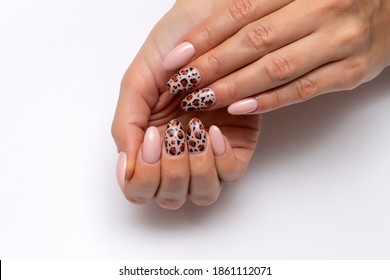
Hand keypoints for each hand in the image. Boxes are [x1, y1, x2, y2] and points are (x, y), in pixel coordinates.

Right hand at [112, 0, 260, 208]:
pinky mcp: (237, 145)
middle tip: (171, 133)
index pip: (139, 189)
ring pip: (202, 193)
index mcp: (149, 145)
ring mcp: (207, 153)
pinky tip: (214, 130)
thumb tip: (126, 165)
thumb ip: (126, 124)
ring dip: (195, 169)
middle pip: (169, 198)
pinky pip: (231, 173)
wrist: (208, 27)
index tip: (151, 141)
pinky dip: (221, 159)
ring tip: (194, 129)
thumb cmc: (171, 51)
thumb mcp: (137, 82)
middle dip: (169, 172)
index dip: (143, 178)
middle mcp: (177, 155)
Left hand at [162, 0, 389, 113]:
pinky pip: (302, 89)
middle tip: (183, 83)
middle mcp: (321, 9)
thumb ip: (258, 1)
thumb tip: (210, 22)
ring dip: (234, 87)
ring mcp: (339, 41)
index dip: (206, 35)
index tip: (178, 56)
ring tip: (203, 99)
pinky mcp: (350, 71)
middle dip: (212, 65)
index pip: (241, 10)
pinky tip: (241, 108)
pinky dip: (269, 100)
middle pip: (254, 41)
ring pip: (275, 69)